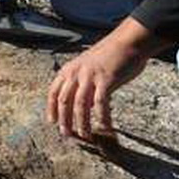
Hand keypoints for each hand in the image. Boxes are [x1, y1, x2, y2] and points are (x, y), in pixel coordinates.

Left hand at [46, 17, 167, 139]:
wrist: (127, 43)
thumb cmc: (109, 56)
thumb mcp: (87, 67)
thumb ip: (81, 83)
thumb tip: (80, 104)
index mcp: (69, 70)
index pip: (54, 92)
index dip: (51, 108)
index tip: (52, 122)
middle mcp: (76, 73)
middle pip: (64, 101)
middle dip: (64, 120)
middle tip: (67, 135)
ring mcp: (90, 76)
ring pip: (80, 105)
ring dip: (81, 122)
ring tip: (85, 136)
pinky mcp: (106, 79)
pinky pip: (101, 103)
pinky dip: (102, 117)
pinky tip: (105, 127)